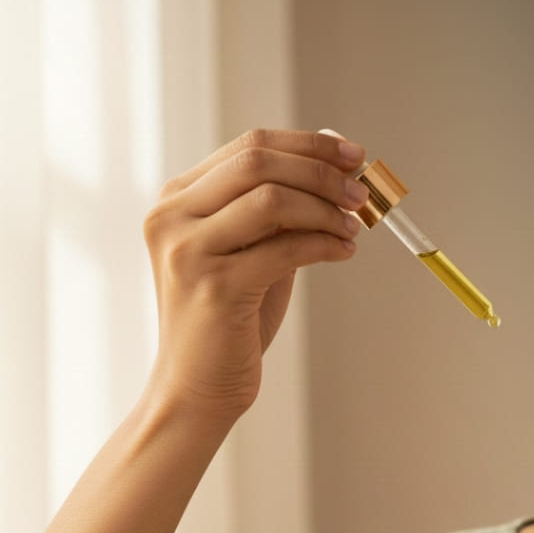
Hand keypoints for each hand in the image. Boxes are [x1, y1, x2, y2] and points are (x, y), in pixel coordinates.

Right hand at [142, 128, 368, 422]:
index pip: (249, 146)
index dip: (309, 146)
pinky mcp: (214, 287)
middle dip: (320, 172)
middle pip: (257, 162)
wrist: (198, 386)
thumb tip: (337, 167)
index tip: (355, 156)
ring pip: (271, 199)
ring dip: (325, 209)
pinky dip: (323, 245)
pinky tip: (343, 252)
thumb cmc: (231, 320)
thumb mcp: (254, 253)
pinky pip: (283, 249)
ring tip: (354, 227)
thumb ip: (283, 212)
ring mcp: (188, 250)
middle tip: (361, 194)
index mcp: (178, 198)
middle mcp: (172, 216)